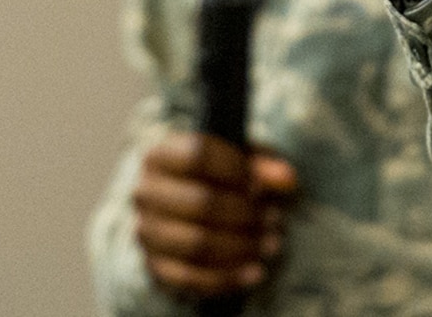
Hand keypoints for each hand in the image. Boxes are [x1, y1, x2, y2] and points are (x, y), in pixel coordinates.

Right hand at [132, 131, 297, 298]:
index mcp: (161, 154)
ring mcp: (147, 231)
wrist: (181, 206)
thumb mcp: (237, 159)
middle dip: (245, 213)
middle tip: (274, 219)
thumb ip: (261, 163)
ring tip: (271, 243)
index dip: (235, 170)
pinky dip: (228, 278)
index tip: (259, 184)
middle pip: (200, 203)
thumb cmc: (215, 175)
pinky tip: (255, 271)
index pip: (197, 155)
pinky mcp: (155, 266)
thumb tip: (285, 179)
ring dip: (241, 246)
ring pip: (197, 244)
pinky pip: (191, 278)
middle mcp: (146, 191)